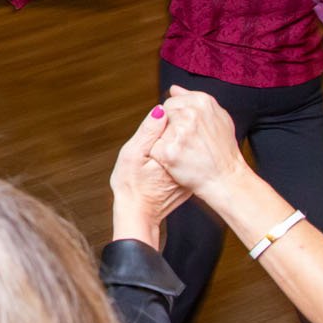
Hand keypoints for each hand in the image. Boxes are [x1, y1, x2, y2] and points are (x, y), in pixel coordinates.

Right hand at [110, 105, 190, 245]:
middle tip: (150, 152)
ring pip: (187, 147)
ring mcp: (191, 172)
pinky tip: (163, 166)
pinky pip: (186, 161)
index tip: (150, 134)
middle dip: (170, 133)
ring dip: (176, 145)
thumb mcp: (132, 154)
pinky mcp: (190, 180)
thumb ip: (148, 131)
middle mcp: (188, 161)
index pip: (176, 123)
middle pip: (184, 134)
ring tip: (155, 160)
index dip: (161, 122)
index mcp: (174, 151)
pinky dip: (178, 158)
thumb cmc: (130, 185)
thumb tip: (161, 110)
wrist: (138, 212)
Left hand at [148, 86, 250, 204]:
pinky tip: (176, 161)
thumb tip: (173, 89)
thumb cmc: (222, 149)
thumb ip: (193, 100)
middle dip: (169, 128)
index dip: (176, 119)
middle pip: (162, 114)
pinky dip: (160, 156)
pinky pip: (153, 148)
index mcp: (202, 101)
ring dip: (164, 141)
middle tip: (187, 143)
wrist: (226, 179)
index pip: (172, 102)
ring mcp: (179, 132)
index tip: (188, 132)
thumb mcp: (218, 117)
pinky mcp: (169, 151)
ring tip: (184, 152)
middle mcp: (190, 113)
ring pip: (157, 131)